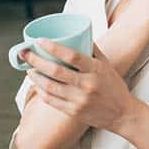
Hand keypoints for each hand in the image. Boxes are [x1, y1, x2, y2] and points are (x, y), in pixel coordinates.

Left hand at [22, 40, 136, 132]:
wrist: (122, 114)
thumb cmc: (113, 87)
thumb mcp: (106, 65)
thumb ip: (92, 50)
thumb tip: (78, 34)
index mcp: (95, 70)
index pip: (71, 55)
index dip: (53, 47)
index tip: (39, 41)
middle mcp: (87, 85)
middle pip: (55, 71)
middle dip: (36, 61)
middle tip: (25, 54)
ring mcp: (79, 100)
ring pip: (50, 87)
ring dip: (36, 77)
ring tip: (29, 69)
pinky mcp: (74, 112)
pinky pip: (52, 101)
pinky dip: (41, 92)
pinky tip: (37, 85)